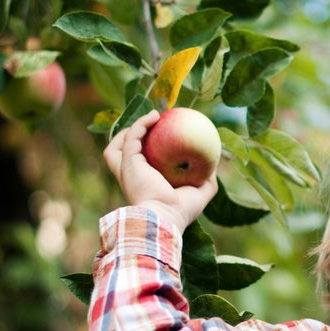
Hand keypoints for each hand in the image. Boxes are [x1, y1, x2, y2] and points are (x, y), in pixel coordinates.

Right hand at [103, 110, 217, 230]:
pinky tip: (156, 115)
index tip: (165, 138)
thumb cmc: (181, 210)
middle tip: (153, 128)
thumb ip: (207, 179)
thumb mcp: (201, 193)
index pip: (139, 167)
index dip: (147, 152)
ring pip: (116, 147)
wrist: (165, 215)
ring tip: (153, 118)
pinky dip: (141, 123)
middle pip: (120, 157)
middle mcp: (132, 178)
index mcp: (145, 185)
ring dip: (129, 131)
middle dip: (131, 141)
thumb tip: (213, 164)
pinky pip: (132, 136)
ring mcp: (126, 169)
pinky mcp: (128, 161)